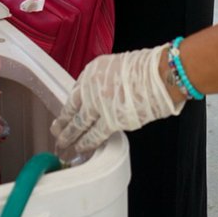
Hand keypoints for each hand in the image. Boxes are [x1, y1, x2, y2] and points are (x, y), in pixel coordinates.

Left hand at [50, 46, 184, 157]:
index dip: (71, 107)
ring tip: (62, 147)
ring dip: (69, 138)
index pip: (76, 92)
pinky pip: (94, 135)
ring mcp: (98, 104)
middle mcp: (90, 86)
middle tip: (56, 133)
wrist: (162, 73)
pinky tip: (79, 149)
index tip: (67, 114)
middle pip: (72, 109)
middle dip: (63, 124)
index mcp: (92, 71)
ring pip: (78, 124)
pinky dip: (86, 144)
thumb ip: (105, 83)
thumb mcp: (117, 66)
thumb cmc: (148, 68)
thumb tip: (103, 99)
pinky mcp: (110, 120)